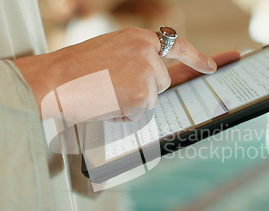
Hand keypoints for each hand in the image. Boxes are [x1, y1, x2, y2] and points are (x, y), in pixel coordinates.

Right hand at [14, 28, 236, 121]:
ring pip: (152, 98)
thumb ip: (135, 58)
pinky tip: (106, 103)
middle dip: (144, 88)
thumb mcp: (110, 51)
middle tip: (113, 86)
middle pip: (162, 81)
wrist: (53, 81)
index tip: (215, 65)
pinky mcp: (143, 95)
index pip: (178, 46)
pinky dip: (125, 114)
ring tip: (105, 93)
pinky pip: (141, 113)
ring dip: (132, 102)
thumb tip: (155, 75)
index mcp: (138, 38)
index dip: (198, 58)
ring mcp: (147, 73)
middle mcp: (148, 52)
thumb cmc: (74, 68)